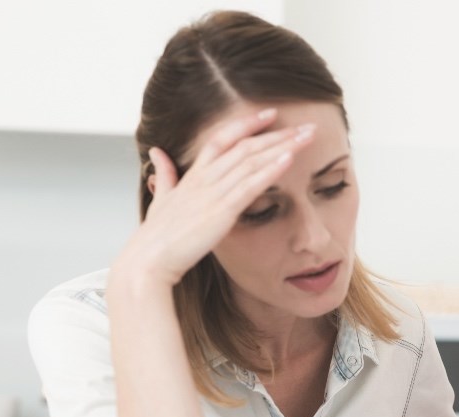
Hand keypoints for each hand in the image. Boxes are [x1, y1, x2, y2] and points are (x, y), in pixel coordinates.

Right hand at [116, 108, 315, 285]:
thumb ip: (165, 173)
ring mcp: (213, 193)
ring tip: (308, 136)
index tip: (271, 114)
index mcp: (193, 174)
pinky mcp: (222, 211)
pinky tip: (290, 158)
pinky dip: (271, 169)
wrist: (149, 261)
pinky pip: (250, 185)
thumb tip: (157, 152)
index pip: (223, 138)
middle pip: (246, 146)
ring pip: (253, 160)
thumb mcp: (162, 198)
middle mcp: (205, 177)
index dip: (247, 124)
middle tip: (306, 126)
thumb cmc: (157, 235)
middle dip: (278, 134)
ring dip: (283, 146)